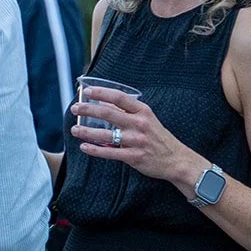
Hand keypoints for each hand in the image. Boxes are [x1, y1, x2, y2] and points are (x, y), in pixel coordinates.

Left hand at [72, 85, 203, 190]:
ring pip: (106, 134)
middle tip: (74, 108)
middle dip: (88, 109)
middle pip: (108, 113)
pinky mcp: (133, 157)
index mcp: (143, 111)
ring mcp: (136, 141)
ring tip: (74, 129)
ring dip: (87, 131)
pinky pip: (110, 153)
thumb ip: (128, 111)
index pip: (119, 97)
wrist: (176, 159)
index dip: (102, 92)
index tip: (88, 91)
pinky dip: (95, 149)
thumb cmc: (158, 137)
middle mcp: (139, 124)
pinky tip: (84, 147)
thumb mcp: (147, 119)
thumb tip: (103, 102)